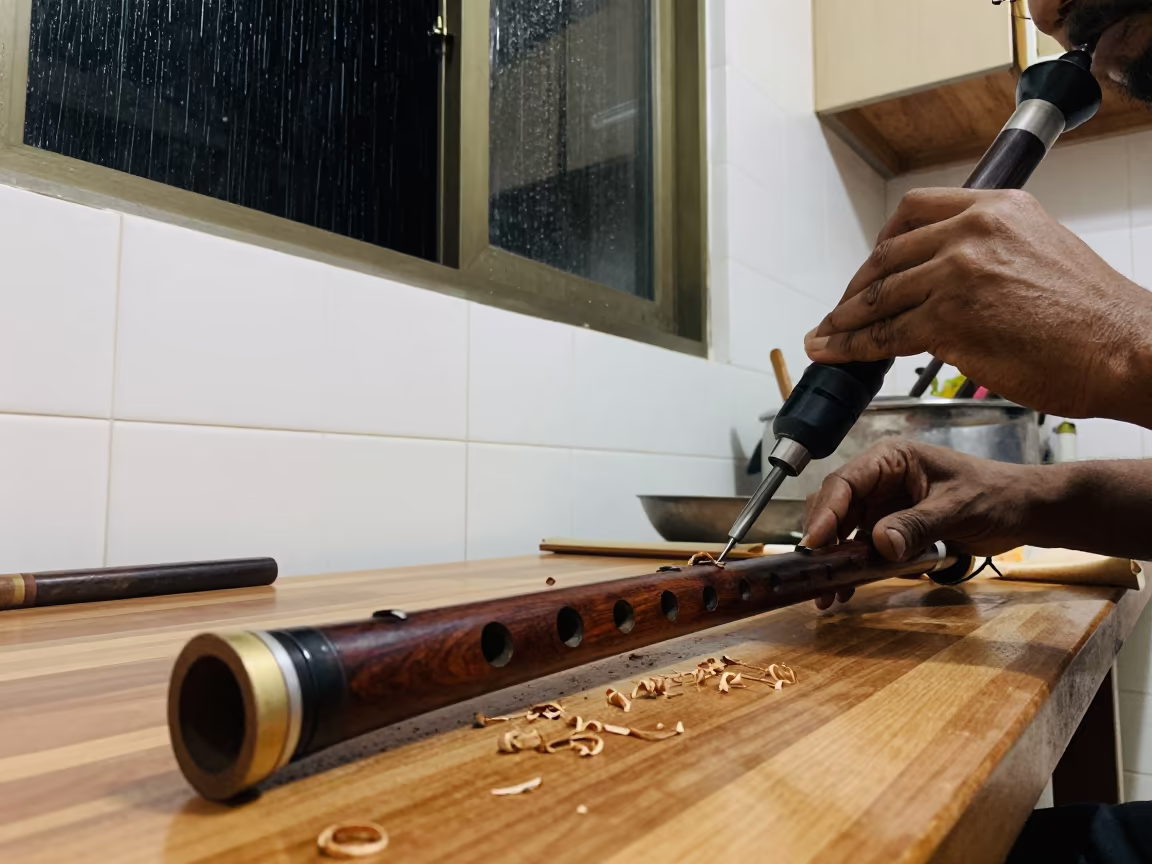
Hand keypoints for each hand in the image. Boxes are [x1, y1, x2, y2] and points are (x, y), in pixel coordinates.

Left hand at [804, 188, 1151, 424]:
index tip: (871, 267)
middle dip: (857, 287)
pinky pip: (883, 333)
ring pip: (879, 295)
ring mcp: (957, 273)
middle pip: (888, 255)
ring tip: (824, 336)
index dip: (882, 243)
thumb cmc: (1093, 316)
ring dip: (843, 319)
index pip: (914, 211)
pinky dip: (851, 345)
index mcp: (996, 206)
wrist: (1126, 348)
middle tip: (840, 310)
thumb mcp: (1040, 250)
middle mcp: (973, 230)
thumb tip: (947, 276)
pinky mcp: (948, 319)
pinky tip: (834, 351)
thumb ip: (990, 251)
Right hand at [804, 440, 1046, 596]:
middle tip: (814, 575)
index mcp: (890, 459)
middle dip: (822, 541)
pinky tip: (848, 589)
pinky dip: (853, 567)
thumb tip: (879, 545)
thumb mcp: (957, 509)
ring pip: (843, 531)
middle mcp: (879, 480)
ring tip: (827, 592)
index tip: (813, 543)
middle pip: (835, 507)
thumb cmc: (997, 496)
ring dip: (834, 560)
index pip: (845, 483)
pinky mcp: (891, 528)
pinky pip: (862, 547)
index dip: (825, 513)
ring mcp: (883, 505)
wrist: (1025, 512)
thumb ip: (917, 525)